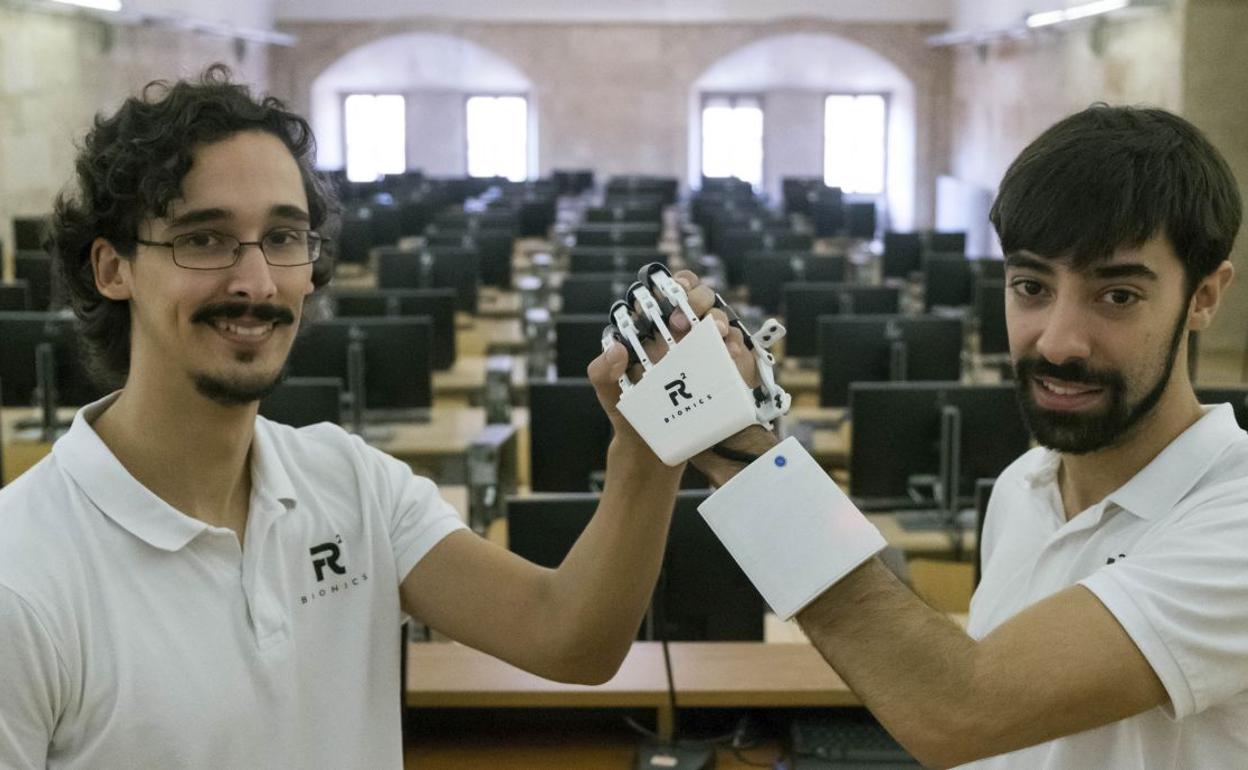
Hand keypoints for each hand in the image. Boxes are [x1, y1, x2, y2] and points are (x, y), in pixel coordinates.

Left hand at [585, 269, 774, 473]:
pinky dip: (734, 347)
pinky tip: (730, 353)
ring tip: (715, 332)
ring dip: (718, 320)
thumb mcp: (609, 392)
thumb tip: (617, 350)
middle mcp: (683, 334)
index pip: (669, 292)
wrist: (653, 449)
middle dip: (697, 299)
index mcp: (655, 329)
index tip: (674, 289)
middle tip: (685, 320)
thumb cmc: (630, 413)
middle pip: (700, 299)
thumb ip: (602, 371)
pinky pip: (735, 351)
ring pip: (720, 321)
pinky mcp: (722, 372)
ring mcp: (705, 351)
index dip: (675, 283)